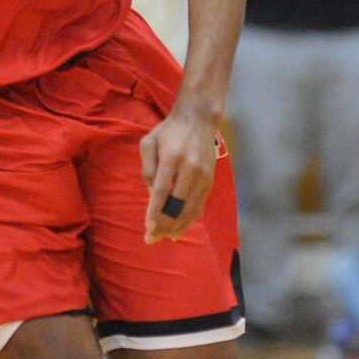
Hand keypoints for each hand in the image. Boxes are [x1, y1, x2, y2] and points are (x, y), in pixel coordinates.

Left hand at [140, 106, 218, 243]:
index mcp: (172, 157)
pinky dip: (190, 220)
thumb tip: (152, 195)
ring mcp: (203, 176)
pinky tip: (180, 229)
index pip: (163, 191)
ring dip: (178, 226)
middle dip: (164, 225)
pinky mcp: (210, 180)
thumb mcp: (149, 143)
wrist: (198, 119)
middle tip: (151, 239)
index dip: (155, 211)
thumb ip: (148, 168)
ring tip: (165, 238)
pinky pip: (200, 205)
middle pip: (177, 204)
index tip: (148, 228)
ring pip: (191, 209)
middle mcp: (190, 168)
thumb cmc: (168, 131)